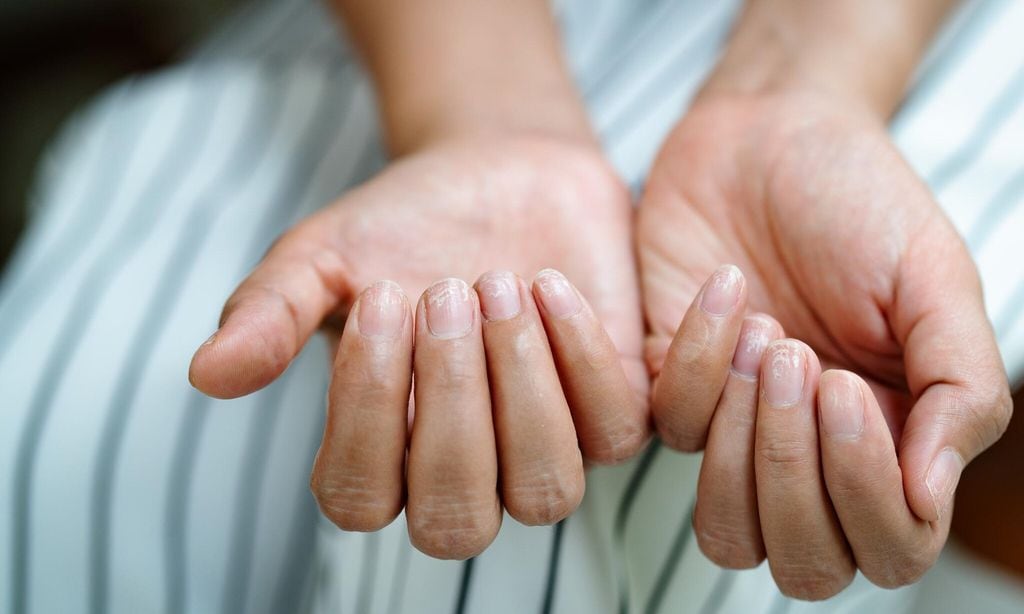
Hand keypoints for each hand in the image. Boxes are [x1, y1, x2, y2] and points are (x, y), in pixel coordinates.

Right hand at [189, 135, 648, 557]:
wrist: (497, 171)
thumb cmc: (403, 225)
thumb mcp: (323, 257)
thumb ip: (270, 314)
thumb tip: (207, 374)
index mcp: (381, 454)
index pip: (359, 499)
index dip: (365, 410)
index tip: (380, 298)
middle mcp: (465, 473)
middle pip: (456, 519)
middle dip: (450, 404)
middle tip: (441, 290)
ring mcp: (544, 449)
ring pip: (546, 492)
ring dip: (521, 388)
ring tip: (497, 283)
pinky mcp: (612, 410)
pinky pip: (615, 430)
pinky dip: (581, 356)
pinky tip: (548, 282)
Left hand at [637, 93, 1012, 597]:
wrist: (768, 135)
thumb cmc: (860, 203)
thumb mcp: (935, 279)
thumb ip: (960, 387)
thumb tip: (932, 496)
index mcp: (893, 441)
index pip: (889, 546)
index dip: (866, 494)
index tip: (846, 388)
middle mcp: (812, 455)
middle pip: (803, 560)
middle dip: (797, 473)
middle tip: (803, 362)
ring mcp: (735, 430)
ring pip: (726, 531)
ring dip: (744, 446)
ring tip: (768, 337)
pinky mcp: (666, 389)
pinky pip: (668, 428)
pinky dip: (695, 360)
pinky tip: (726, 289)